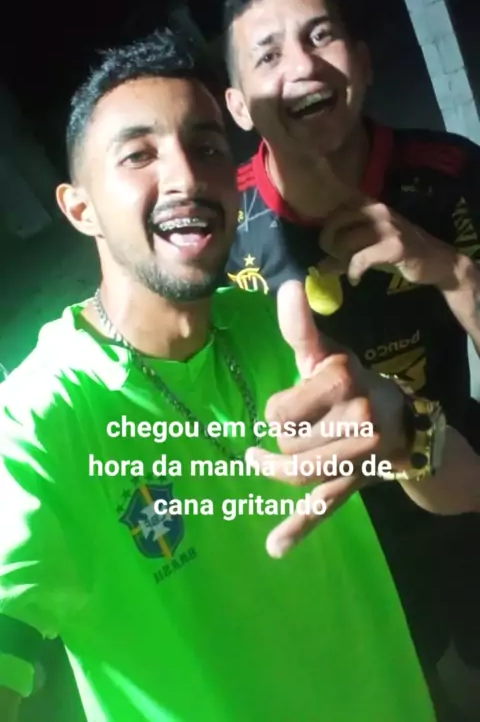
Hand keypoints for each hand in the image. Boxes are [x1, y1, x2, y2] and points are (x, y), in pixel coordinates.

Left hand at [247, 281, 409, 557]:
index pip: (278, 411)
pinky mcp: (356, 483)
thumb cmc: (351, 382)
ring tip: (264, 460)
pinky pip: (324, 507)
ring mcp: (358, 454)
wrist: (402, 421)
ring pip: (297, 474)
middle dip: (283, 438)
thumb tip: (287, 286)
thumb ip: (302, 326)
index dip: (278, 411)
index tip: (286, 407)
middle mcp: (355, 415)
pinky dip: (297, 528)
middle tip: (298, 428)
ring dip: (279, 468)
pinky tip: (274, 547)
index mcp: (341, 378)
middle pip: (286, 443)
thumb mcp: (327, 353)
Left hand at [317, 198, 458, 288]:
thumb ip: (346, 252)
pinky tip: (355, 279)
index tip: (326, 244)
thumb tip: (319, 267)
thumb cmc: (400, 253)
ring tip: (346, 268)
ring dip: (340, 258)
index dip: (327, 227)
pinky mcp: (393, 247)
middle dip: (328, 242)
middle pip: (336, 222)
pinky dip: (354, 271)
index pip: (337, 208)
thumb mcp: (371, 248)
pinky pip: (361, 258)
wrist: (437, 261)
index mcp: (371, 205)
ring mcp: (387, 228)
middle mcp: (378, 211)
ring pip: (346, 240)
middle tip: (332, 257)